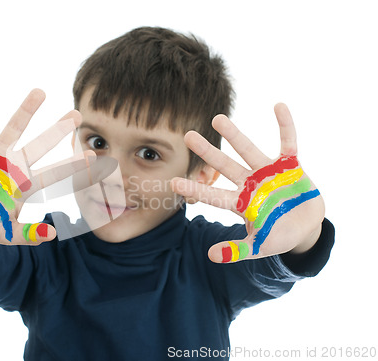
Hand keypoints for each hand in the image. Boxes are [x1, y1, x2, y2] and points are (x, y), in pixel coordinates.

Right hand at [0, 87, 93, 244]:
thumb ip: (27, 234)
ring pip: (14, 128)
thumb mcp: (5, 233)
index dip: (73, 166)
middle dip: (59, 130)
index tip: (93, 156)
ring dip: (26, 111)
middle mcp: (15, 166)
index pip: (55, 174)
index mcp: (26, 186)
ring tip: (41, 91)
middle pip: (41, 145)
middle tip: (78, 114)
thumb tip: (52, 235)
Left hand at [171, 104, 324, 262]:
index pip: (213, 195)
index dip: (195, 189)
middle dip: (207, 152)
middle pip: (225, 166)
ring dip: (234, 135)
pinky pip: (288, 142)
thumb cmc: (279, 236)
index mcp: (240, 203)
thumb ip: (237, 250)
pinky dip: (285, 125)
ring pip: (248, 150)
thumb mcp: (259, 246)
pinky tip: (278, 106)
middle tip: (187, 135)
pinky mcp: (290, 165)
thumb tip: (210, 256)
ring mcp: (268, 173)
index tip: (173, 182)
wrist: (306, 227)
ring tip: (217, 118)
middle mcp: (250, 184)